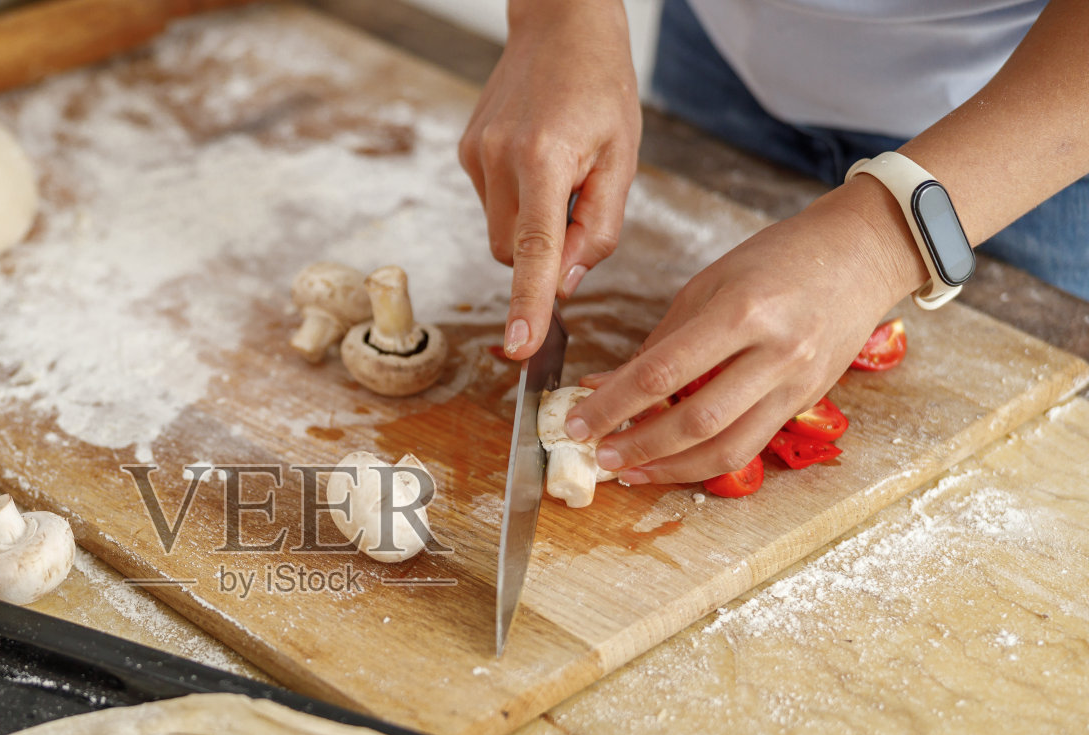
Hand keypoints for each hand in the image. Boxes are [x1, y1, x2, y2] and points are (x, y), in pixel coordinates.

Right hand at [457, 0, 639, 358]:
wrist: (561, 23)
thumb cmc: (601, 85)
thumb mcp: (623, 156)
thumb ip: (599, 226)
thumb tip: (567, 281)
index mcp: (545, 158)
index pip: (534, 250)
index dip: (529, 304)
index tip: (522, 347)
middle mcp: (500, 158)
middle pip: (514, 252)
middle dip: (543, 255)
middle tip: (580, 208)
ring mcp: (476, 155)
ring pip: (501, 233)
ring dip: (531, 225)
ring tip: (561, 172)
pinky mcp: (467, 152)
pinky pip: (493, 204)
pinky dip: (518, 200)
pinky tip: (538, 158)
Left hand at [564, 181, 925, 483]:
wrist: (862, 254)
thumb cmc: (779, 259)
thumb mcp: (710, 284)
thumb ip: (660, 341)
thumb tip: (605, 385)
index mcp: (741, 311)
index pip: (661, 372)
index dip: (613, 404)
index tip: (578, 422)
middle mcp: (774, 352)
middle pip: (695, 420)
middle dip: (638, 445)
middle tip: (598, 455)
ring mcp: (796, 382)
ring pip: (726, 447)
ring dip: (670, 468)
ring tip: (628, 471)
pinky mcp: (807, 401)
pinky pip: (750, 445)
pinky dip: (705, 461)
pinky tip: (671, 463)